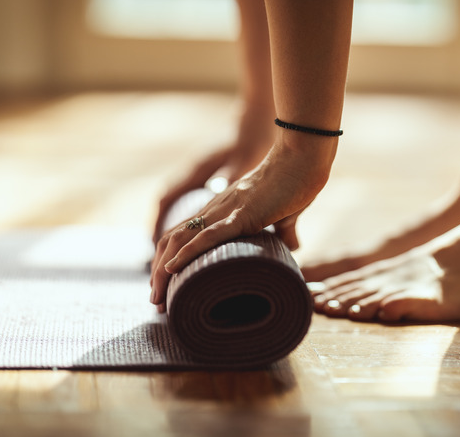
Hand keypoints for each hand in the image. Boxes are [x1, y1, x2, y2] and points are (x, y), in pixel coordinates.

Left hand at [150, 139, 335, 309]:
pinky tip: (172, 269)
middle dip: (159, 273)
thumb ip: (284, 230)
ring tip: (157, 296)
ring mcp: (226, 210)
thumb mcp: (286, 213)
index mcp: (223, 210)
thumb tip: (293, 247)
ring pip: (180, 239)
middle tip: (156, 301)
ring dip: (163, 270)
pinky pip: (208, 235)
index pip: (184, 235)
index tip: (168, 287)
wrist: (303, 158)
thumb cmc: (297, 181)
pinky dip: (187, 253)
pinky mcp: (242, 214)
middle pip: (172, 240)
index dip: (170, 260)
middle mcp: (216, 210)